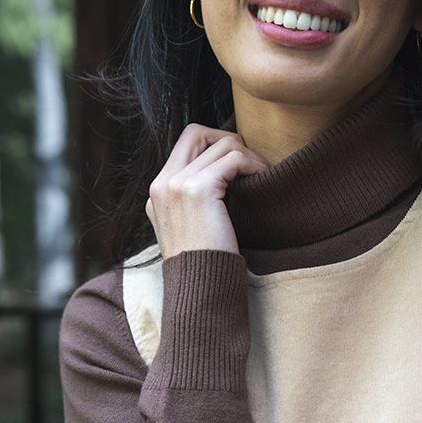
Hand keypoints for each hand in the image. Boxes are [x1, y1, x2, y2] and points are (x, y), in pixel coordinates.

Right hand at [146, 123, 267, 257]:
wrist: (200, 289)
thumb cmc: (206, 264)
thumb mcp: (192, 227)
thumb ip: (197, 199)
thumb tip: (228, 175)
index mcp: (158, 192)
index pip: (185, 145)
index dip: (215, 147)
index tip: (238, 167)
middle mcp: (162, 184)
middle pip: (196, 132)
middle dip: (229, 140)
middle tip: (250, 163)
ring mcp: (176, 184)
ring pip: (221, 144)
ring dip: (248, 156)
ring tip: (261, 175)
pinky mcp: (197, 189)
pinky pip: (234, 158)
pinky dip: (253, 164)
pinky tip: (263, 178)